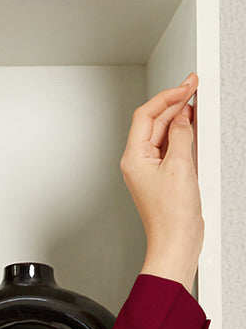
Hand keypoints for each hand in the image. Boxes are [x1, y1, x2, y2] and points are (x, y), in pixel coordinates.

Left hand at [120, 73, 203, 288]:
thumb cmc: (171, 217)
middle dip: (174, 102)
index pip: (145, 115)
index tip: (185, 85)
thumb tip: (182, 117)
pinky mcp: (164, 177)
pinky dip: (182, 134)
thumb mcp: (179, 166)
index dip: (166, 96)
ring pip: (164, 133)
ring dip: (179, 116)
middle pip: (154, 121)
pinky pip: (172, 147)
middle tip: (193, 85)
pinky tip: (193, 126)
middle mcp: (139, 163)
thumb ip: (180, 135)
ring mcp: (152, 170)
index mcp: (134, 158)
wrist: (176, 243)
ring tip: (195, 101)